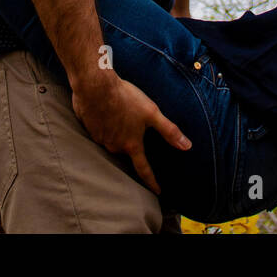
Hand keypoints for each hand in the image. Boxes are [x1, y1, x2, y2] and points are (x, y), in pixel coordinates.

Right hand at [71, 72, 190, 194]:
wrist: (95, 85)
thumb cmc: (125, 97)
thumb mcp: (151, 113)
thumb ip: (169, 131)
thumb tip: (187, 146)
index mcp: (131, 144)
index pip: (143, 169)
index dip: (152, 181)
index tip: (157, 191)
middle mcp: (115, 146)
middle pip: (125, 152)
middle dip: (130, 148)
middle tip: (134, 136)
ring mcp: (100, 138)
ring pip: (112, 142)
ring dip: (116, 135)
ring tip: (119, 119)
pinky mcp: (89, 129)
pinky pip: (99, 132)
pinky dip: (104, 126)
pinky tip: (106, 114)